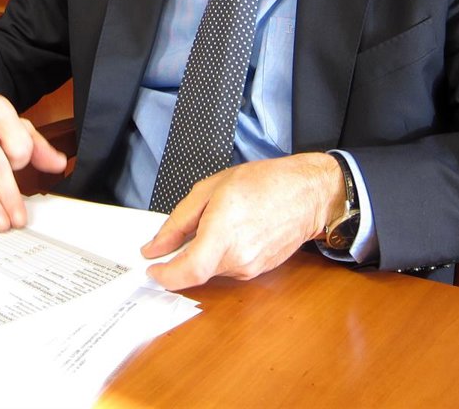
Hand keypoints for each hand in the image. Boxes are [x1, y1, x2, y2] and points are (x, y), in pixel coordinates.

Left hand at [142, 152, 343, 290]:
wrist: (307, 194)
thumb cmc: (264, 183)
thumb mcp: (209, 189)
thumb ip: (178, 222)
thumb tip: (155, 246)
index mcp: (223, 233)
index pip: (188, 272)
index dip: (164, 275)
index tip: (152, 267)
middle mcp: (238, 257)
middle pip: (196, 270)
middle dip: (184, 254)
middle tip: (189, 228)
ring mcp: (250, 267)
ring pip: (211, 268)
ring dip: (205, 251)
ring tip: (219, 219)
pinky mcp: (258, 270)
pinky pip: (228, 266)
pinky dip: (221, 252)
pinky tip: (233, 229)